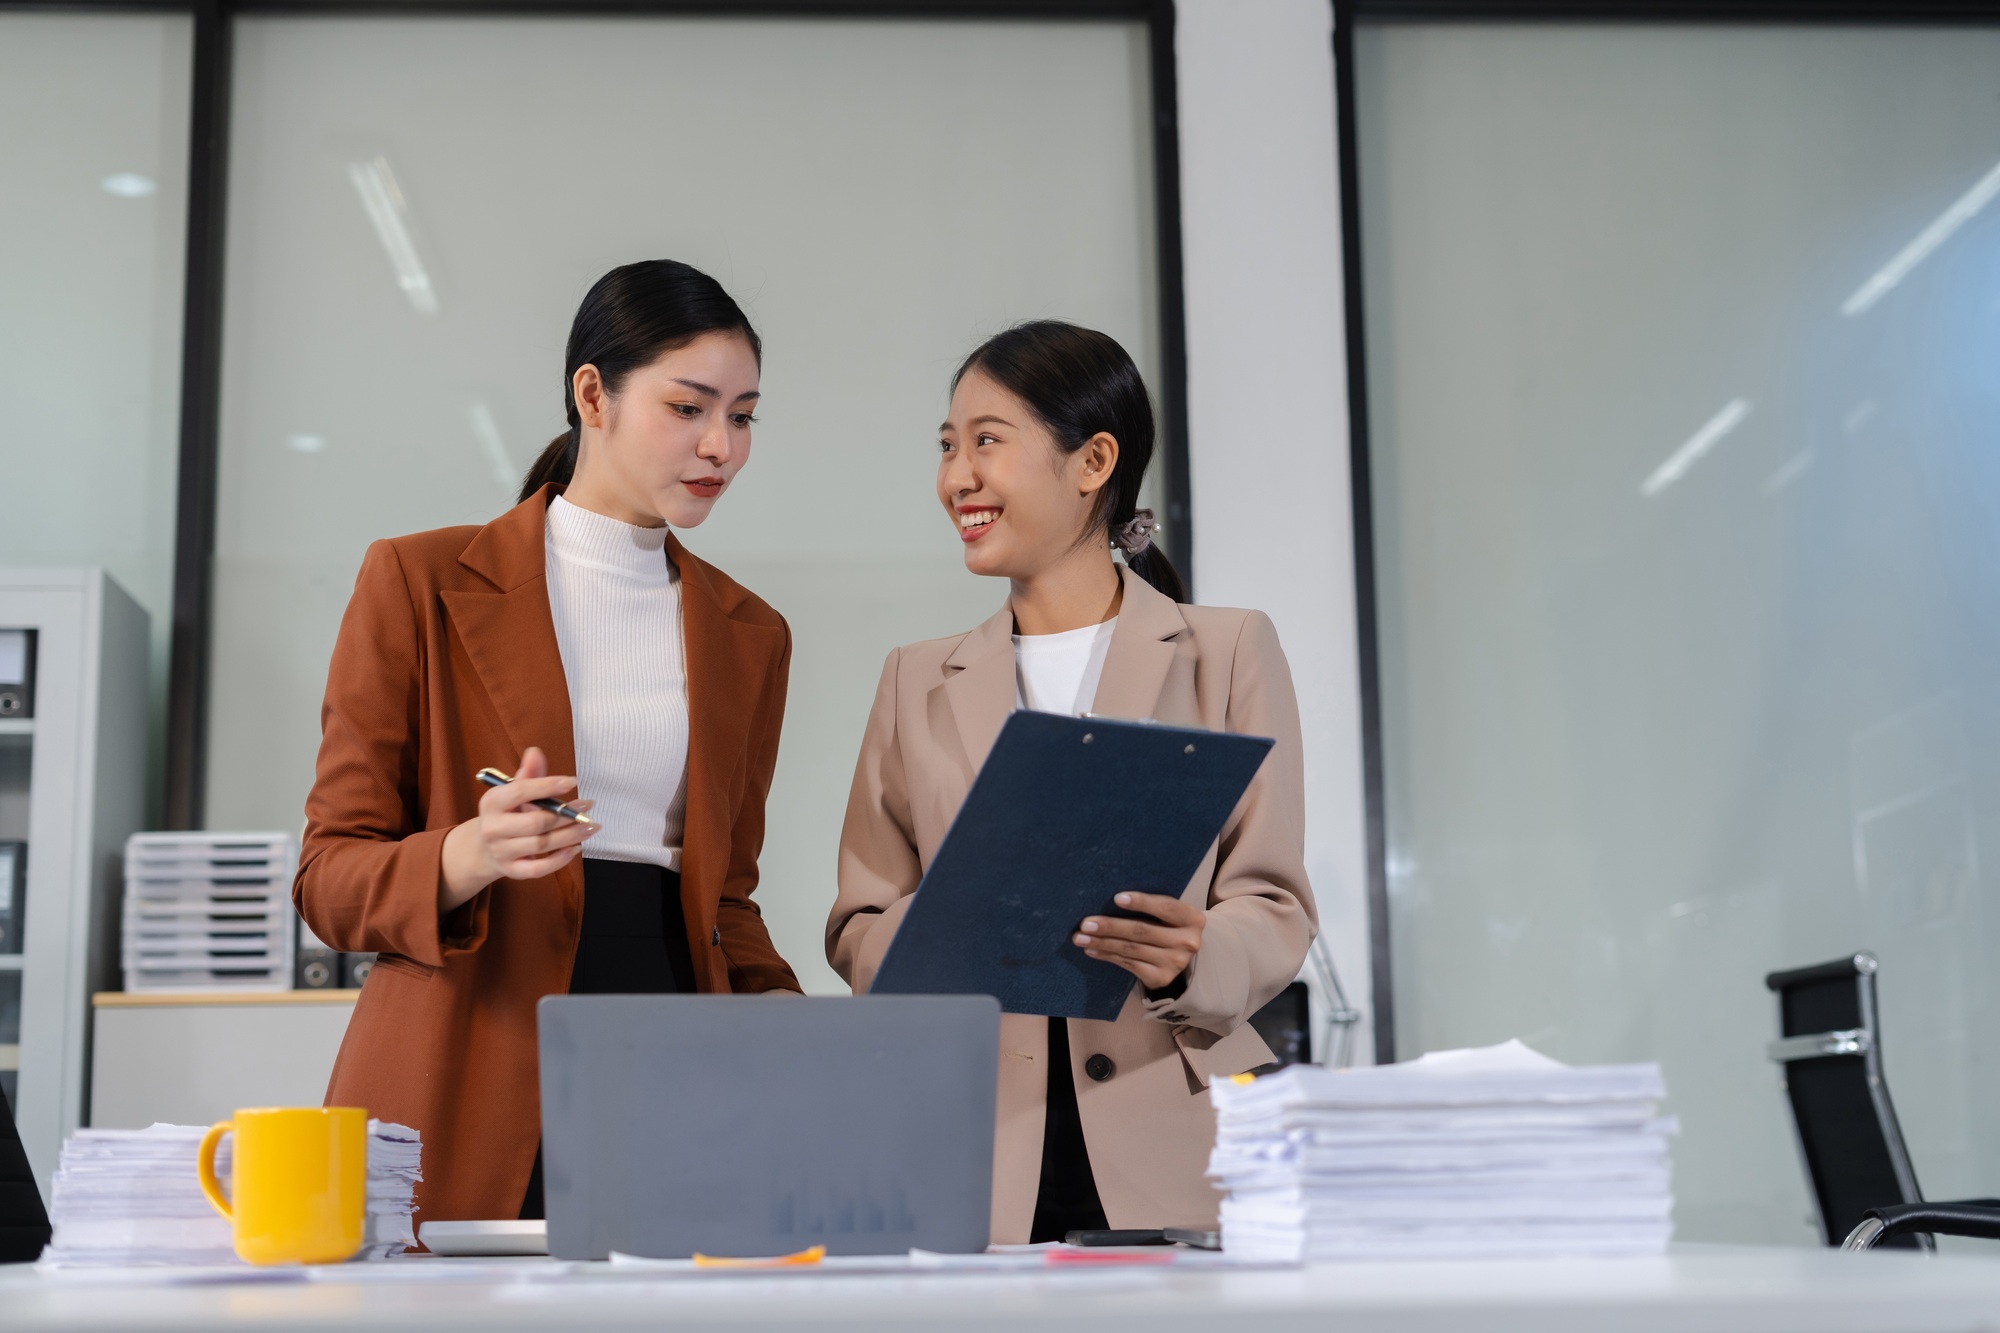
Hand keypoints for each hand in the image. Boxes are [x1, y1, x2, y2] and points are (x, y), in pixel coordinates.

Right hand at [439, 746, 596, 910]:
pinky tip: (576, 848)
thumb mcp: (512, 791)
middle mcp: (493, 828)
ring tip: (590, 826)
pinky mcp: (512, 871)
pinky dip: (559, 860)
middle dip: (566, 814)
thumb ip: (528, 774)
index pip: (520, 791)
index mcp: (492, 802)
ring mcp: (502, 852)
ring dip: (571, 835)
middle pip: (535, 822)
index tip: (573, 781)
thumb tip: (535, 752)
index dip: (547, 785)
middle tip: (587, 806)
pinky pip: (538, 869)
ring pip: (541, 844)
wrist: (484, 848)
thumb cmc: (507, 814)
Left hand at [1075, 891, 1203, 992]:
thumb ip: (1152, 906)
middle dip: (1110, 927)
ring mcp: (1175, 963)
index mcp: (1192, 919)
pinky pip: (1129, 964)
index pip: (1165, 907)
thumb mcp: (1169, 913)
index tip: (1116, 898)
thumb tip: (1112, 900)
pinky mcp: (1161, 978)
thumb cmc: (1168, 925)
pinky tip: (1092, 950)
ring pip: (1131, 949)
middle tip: (1086, 923)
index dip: (1141, 902)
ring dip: (1102, 942)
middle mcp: (1188, 942)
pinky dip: (1108, 956)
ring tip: (1081, 937)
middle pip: (1142, 931)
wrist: (1181, 956)